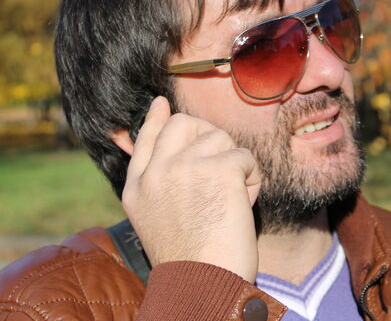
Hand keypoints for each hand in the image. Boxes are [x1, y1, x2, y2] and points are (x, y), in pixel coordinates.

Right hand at [121, 96, 260, 282]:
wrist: (203, 286)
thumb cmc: (191, 261)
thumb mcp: (158, 220)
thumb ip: (161, 184)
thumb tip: (176, 153)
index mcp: (138, 188)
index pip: (146, 139)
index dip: (156, 119)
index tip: (161, 103)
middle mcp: (156, 173)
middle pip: (183, 124)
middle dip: (208, 135)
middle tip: (222, 162)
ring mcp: (184, 167)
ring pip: (220, 138)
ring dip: (234, 165)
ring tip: (231, 199)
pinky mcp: (218, 170)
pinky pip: (245, 156)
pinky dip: (253, 178)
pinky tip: (244, 203)